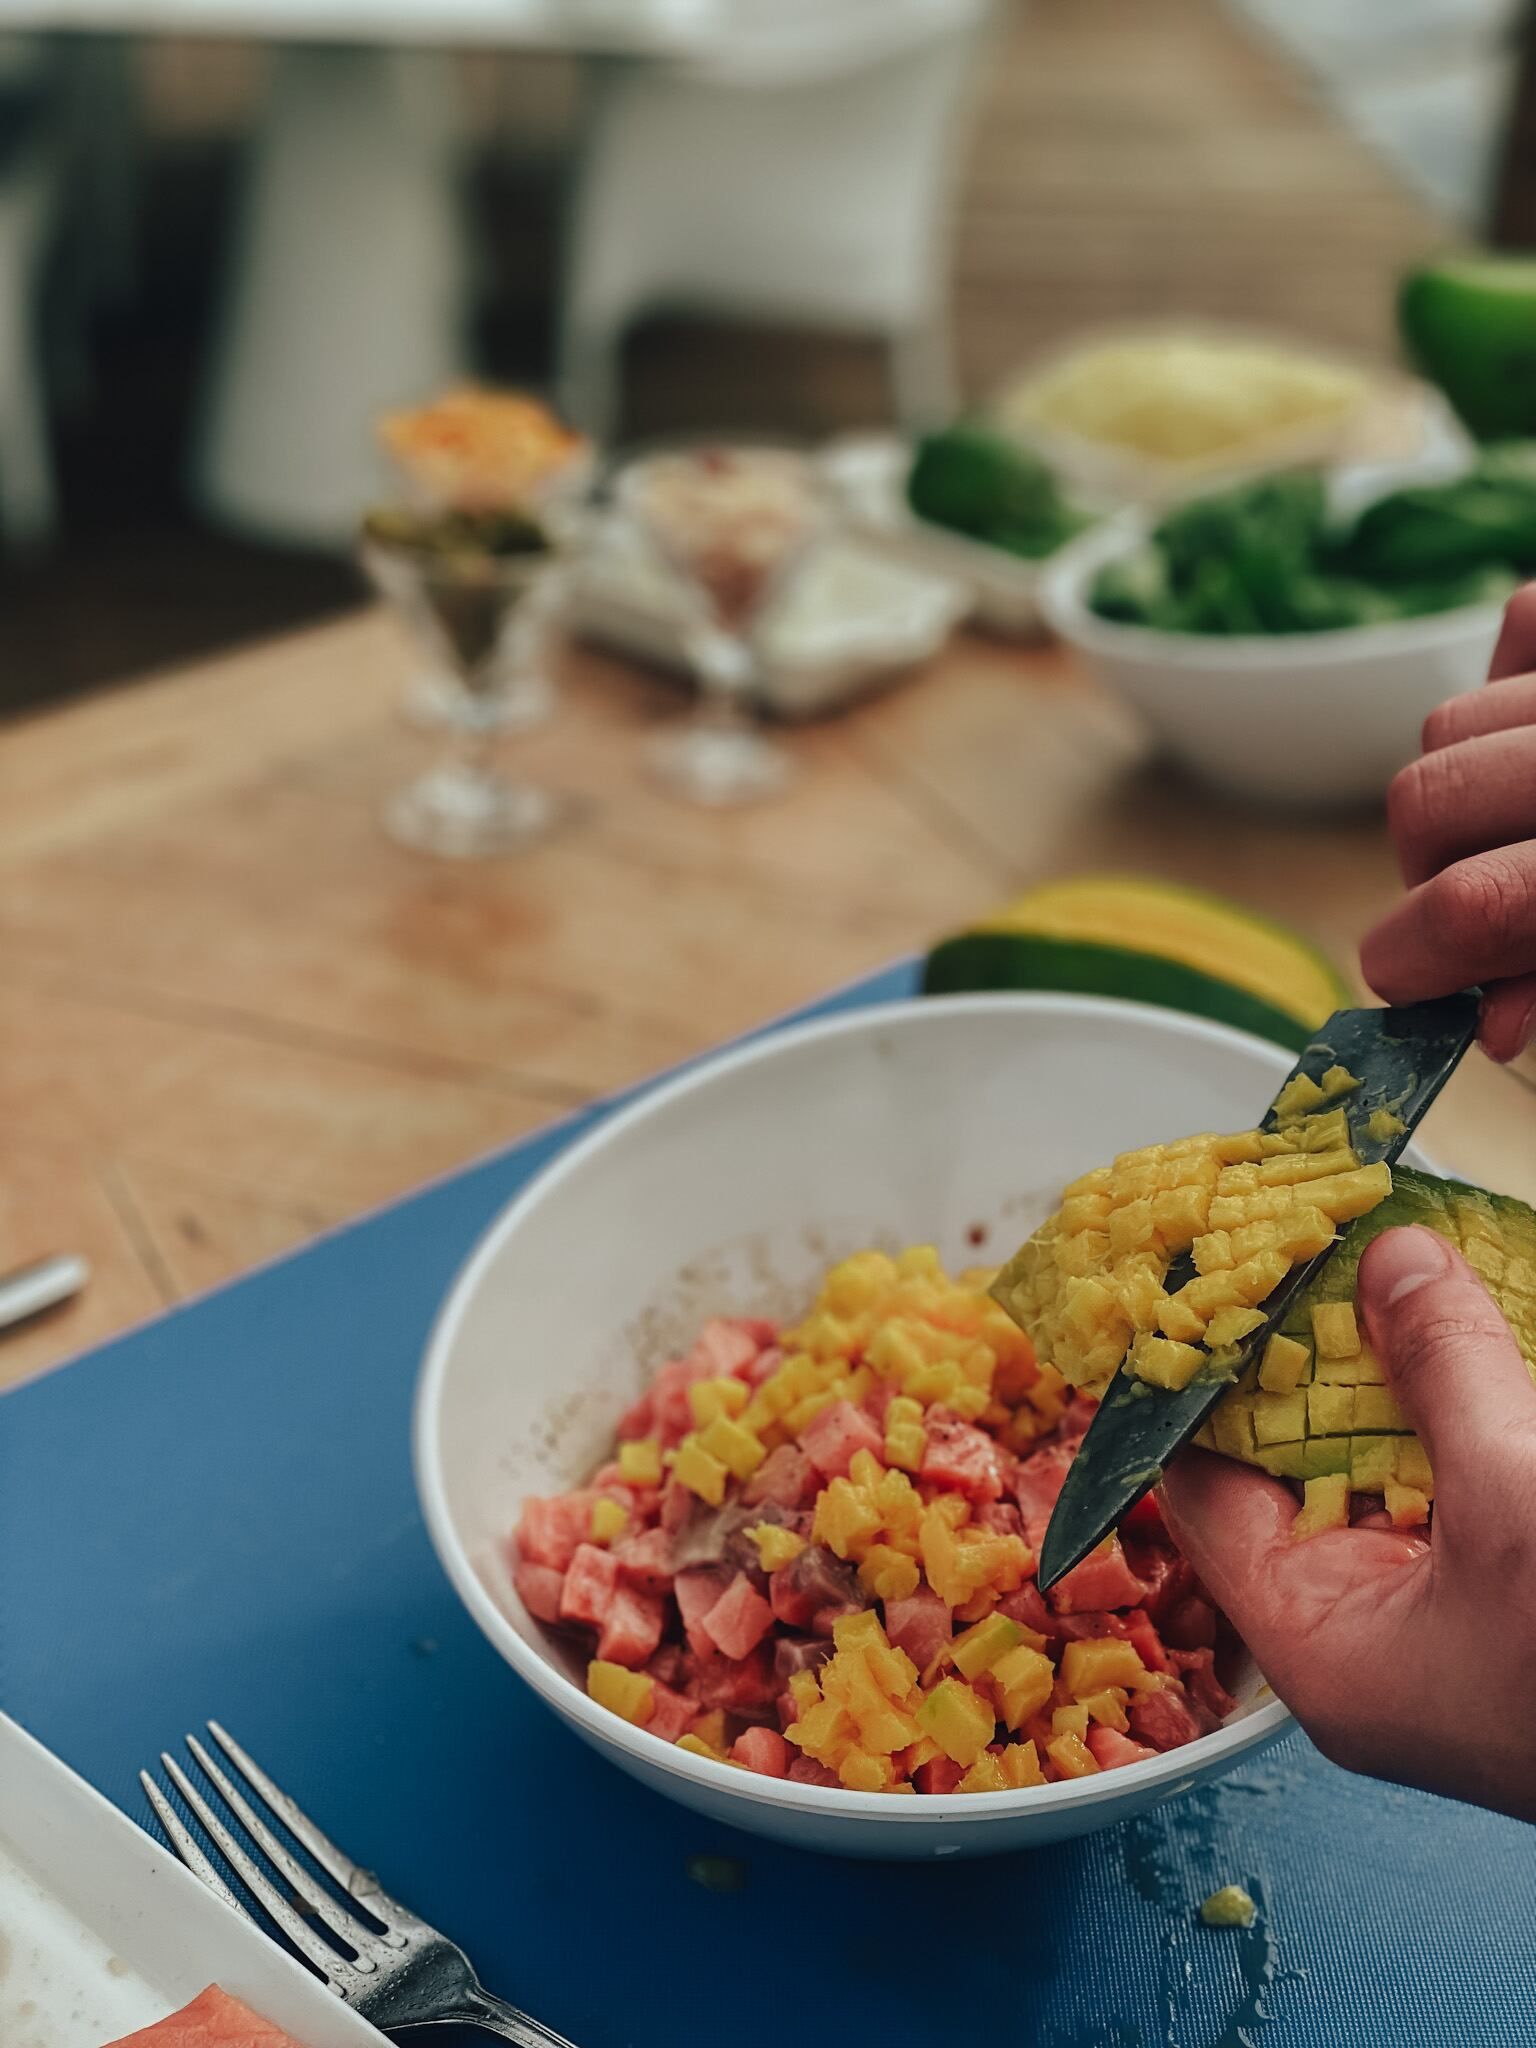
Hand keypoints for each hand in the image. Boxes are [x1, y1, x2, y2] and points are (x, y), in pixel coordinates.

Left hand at [1158, 1225, 1535, 1822]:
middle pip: (1293, 1472)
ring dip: (1391, 1380)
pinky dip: (1454, 1416)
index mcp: (1318, 1648)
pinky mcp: (1500, 1597)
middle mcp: (1363, 1642)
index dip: (1203, 1385)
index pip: (1203, 1491)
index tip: (1215, 1283)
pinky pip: (1449, 1488)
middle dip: (1307, 1363)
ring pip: (1378, 1471)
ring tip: (1382, 1271)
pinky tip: (1458, 1337)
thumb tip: (1393, 1259)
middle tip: (1305, 1252)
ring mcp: (1436, 1624)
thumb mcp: (1515, 1491)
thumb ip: (1443, 1368)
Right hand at [1360, 584, 1535, 1060]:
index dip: (1418, 958)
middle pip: (1423, 801)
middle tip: (1480, 901)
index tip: (1414, 984)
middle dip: (1431, 867)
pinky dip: (1515, 681)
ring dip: (1468, 783)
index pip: (1472, 903)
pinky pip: (1516, 624)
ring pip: (1446, 725)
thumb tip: (1493, 1024)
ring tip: (1526, 816)